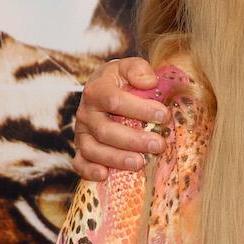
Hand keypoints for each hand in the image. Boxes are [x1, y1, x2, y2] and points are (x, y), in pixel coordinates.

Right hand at [72, 57, 167, 180]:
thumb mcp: (129, 67)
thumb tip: (149, 82)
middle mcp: (86, 113)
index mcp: (97, 90)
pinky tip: (105, 175)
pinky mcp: (81, 148)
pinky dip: (89, 171)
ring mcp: (82, 133)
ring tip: (140, 163)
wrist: (102, 89)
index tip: (164, 116)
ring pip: (93, 149)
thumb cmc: (121, 81)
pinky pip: (79, 163)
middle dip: (134, 140)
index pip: (115, 101)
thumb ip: (138, 69)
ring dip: (116, 158)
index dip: (140, 109)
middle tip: (158, 145)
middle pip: (106, 130)